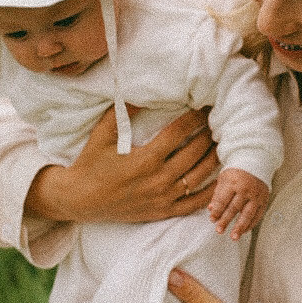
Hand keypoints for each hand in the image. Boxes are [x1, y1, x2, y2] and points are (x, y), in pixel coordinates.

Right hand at [25, 107, 218, 223]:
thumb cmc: (91, 163)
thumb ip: (122, 111)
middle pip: (195, 152)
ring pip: (200, 176)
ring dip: (214, 157)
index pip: (180, 132)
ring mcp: (163, 197)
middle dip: (209, 133)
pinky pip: (195, 203)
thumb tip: (141, 91)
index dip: (195, 117)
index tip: (204, 106)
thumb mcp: (102, 133)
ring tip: (222, 142)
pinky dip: (211, 191)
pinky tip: (221, 178)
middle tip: (218, 121)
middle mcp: (159, 179)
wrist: (80, 200)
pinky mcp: (163, 211)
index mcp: (146, 158)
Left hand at [207, 168, 268, 239]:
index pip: (224, 199)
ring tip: (234, 237)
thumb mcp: (224, 180)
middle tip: (219, 231)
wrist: (256, 163)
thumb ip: (218, 195)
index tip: (212, 219)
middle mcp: (246, 189)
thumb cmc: (236, 173)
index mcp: (233, 182)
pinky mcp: (264, 200)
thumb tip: (211, 209)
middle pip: (234, 208)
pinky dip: (250, 224)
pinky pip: (258, 215)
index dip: (217, 210)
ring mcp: (256, 195)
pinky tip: (243, 231)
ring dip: (240, 227)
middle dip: (226, 220)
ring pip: (248, 214)